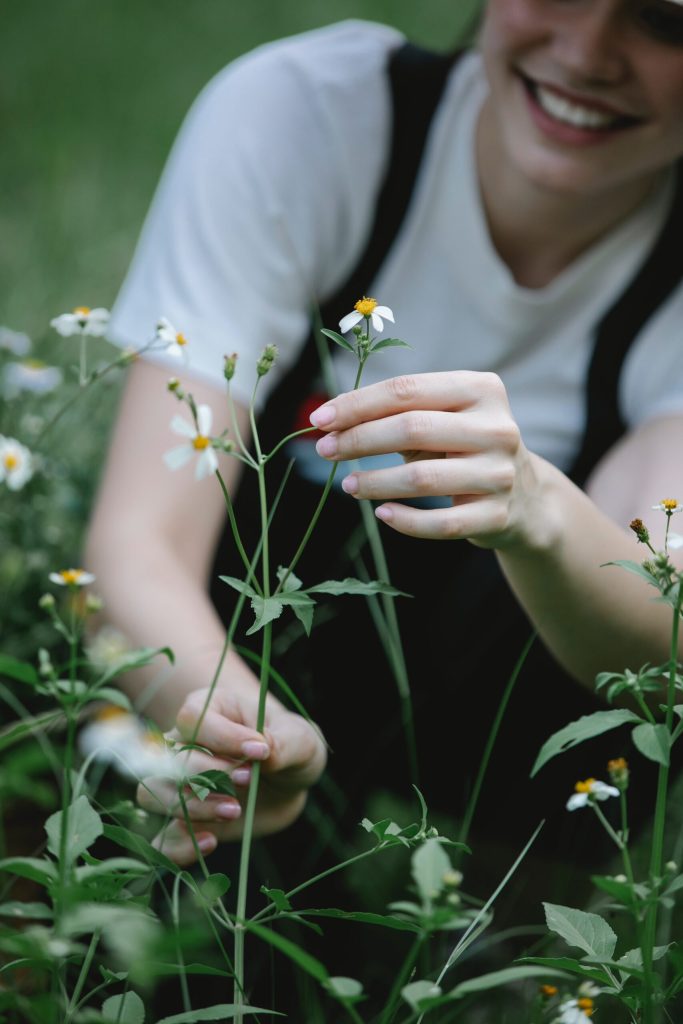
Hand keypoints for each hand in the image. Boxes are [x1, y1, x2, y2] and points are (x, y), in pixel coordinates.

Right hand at [137, 685, 326, 865]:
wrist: (287, 783)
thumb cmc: (290, 747)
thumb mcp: (300, 739)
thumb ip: (284, 742)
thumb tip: (264, 750)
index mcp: (209, 709)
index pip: (192, 718)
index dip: (222, 737)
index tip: (260, 751)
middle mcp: (183, 743)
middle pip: (167, 757)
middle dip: (207, 773)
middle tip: (248, 780)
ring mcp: (177, 783)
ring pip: (152, 793)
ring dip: (190, 806)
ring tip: (234, 811)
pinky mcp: (182, 820)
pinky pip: (159, 838)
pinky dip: (176, 846)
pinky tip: (210, 843)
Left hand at [310, 371, 543, 547]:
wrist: (525, 497)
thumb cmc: (464, 448)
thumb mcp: (440, 420)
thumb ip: (394, 415)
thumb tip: (329, 420)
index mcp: (481, 389)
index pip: (407, 390)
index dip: (358, 404)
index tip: (319, 419)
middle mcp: (497, 427)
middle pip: (412, 428)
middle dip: (359, 439)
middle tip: (324, 450)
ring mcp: (500, 474)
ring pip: (423, 479)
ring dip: (375, 482)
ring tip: (348, 485)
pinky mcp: (497, 516)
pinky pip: (441, 524)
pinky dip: (406, 521)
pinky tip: (382, 514)